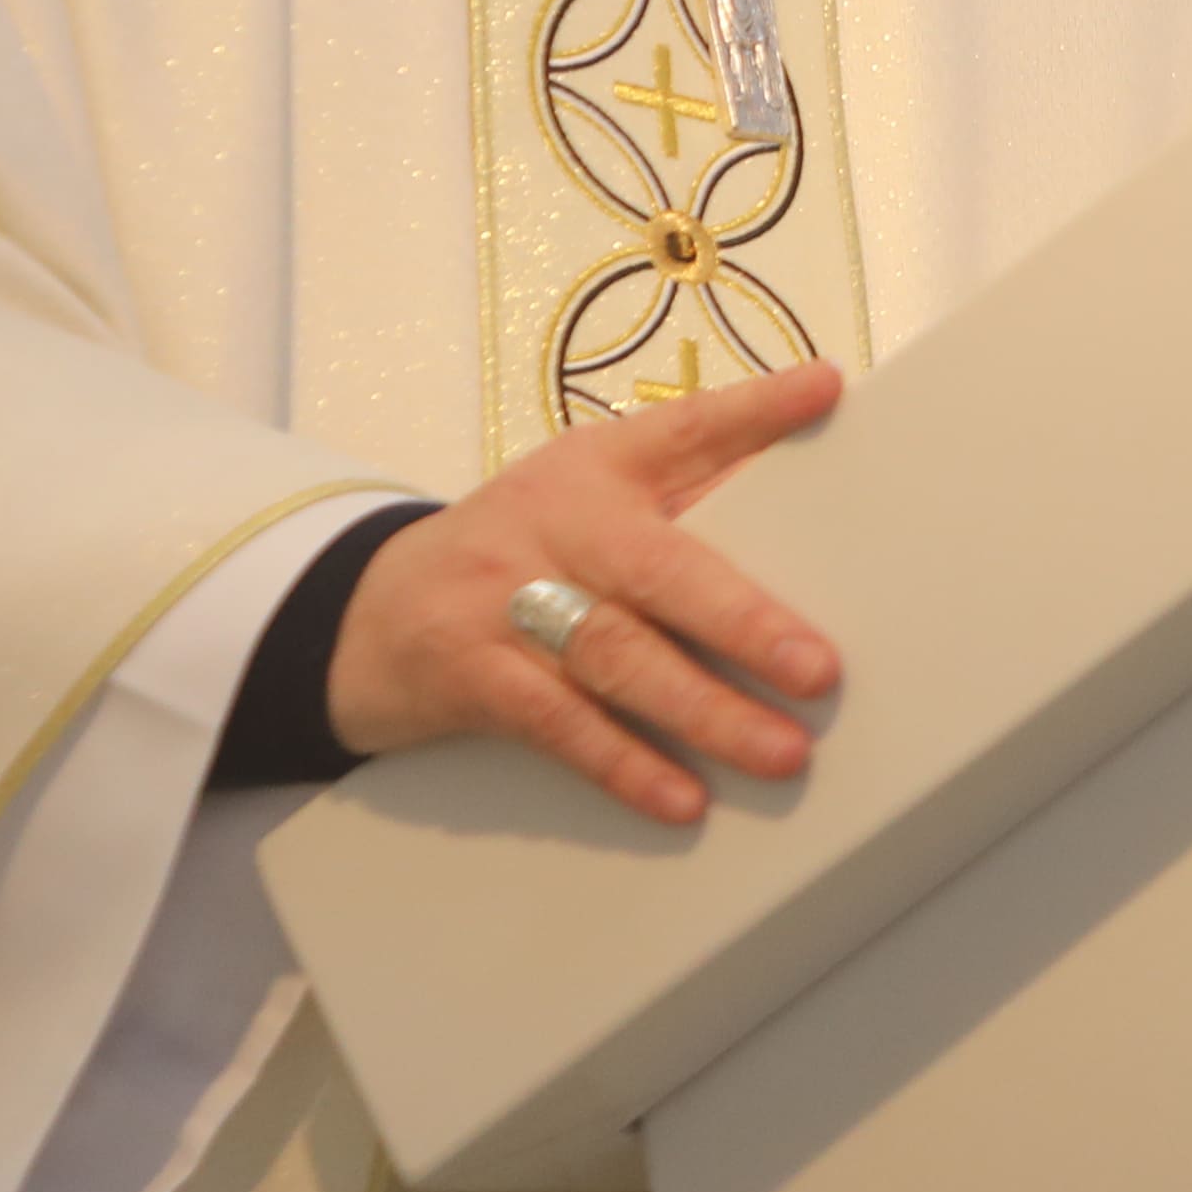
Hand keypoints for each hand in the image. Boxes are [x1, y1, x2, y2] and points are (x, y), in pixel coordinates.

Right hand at [323, 360, 849, 823]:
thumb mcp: (580, 499)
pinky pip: (560, 724)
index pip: (680, 429)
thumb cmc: (512, 553)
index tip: (823, 392)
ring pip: (616, 657)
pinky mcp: (474, 677)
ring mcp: (506, 602)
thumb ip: (679, 494)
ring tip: (779, 751)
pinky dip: (625, 764)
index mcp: (593, 467)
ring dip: (703, 710)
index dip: (752, 410)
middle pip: (656, 568)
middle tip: (817, 668)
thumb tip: (801, 497)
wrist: (368, 611)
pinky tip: (683, 798)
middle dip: (741, 620)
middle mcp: (555, 524)